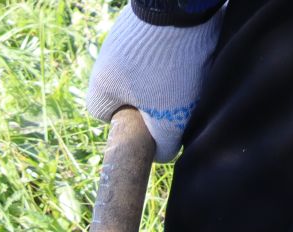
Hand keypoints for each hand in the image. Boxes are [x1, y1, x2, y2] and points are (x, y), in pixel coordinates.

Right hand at [84, 7, 223, 162]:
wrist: (180, 4)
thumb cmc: (169, 66)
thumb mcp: (170, 116)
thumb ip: (164, 145)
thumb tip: (163, 156)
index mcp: (99, 88)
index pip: (109, 119)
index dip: (135, 124)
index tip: (156, 118)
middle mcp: (103, 63)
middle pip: (131, 93)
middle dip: (157, 97)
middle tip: (181, 94)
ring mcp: (121, 38)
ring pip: (146, 68)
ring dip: (169, 71)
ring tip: (190, 66)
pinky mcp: (143, 19)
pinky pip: (158, 44)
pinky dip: (175, 48)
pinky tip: (193, 45)